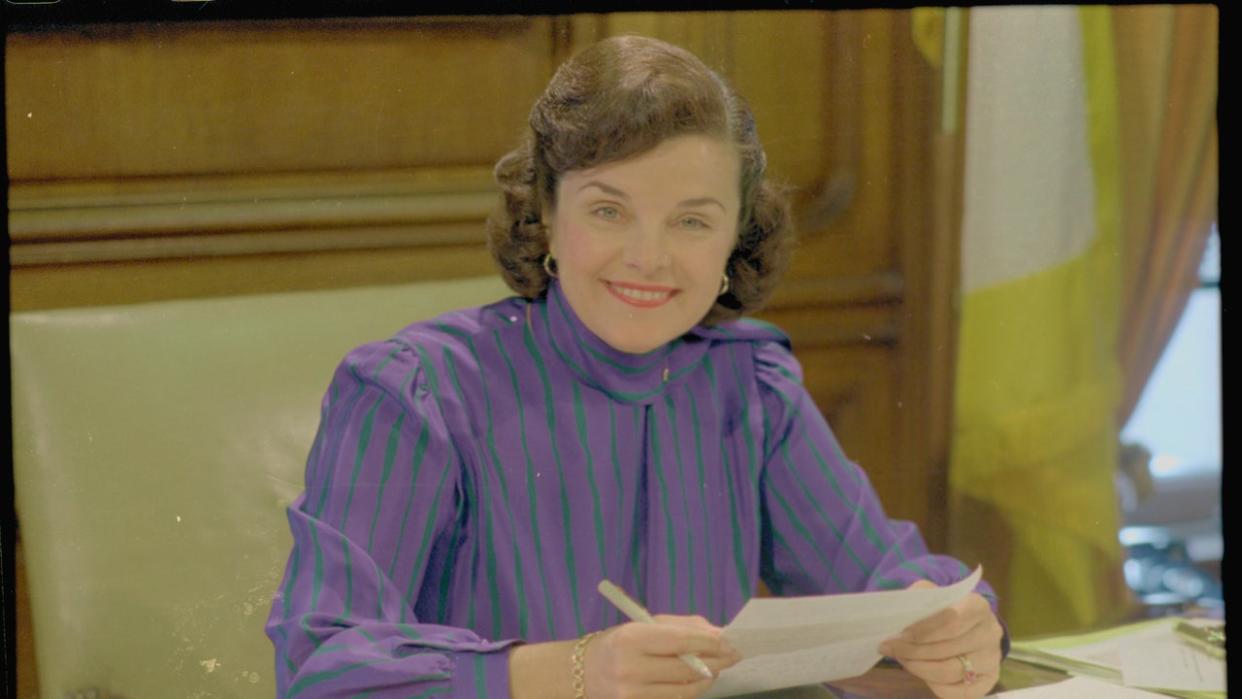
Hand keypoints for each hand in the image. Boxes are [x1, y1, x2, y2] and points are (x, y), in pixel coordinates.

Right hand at [584, 614, 741, 698]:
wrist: (582, 674)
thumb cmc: (618, 644)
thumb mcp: (643, 625)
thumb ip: (681, 627)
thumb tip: (718, 635)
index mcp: (630, 639)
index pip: (680, 642)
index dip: (709, 643)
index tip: (730, 642)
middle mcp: (630, 669)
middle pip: (687, 669)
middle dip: (716, 662)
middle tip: (733, 656)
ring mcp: (632, 695)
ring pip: (685, 690)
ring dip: (708, 679)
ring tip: (717, 669)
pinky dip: (691, 692)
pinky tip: (698, 681)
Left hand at [877, 582, 1003, 698]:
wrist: (969, 625)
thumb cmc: (945, 608)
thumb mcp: (932, 594)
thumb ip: (916, 598)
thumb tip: (896, 614)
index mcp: (978, 606)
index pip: (952, 619)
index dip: (924, 629)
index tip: (899, 634)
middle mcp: (990, 633)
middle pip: (948, 647)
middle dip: (913, 650)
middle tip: (889, 648)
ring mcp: (991, 659)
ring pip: (951, 671)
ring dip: (919, 667)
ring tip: (902, 659)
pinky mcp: (989, 681)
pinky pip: (959, 693)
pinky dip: (934, 686)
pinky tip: (921, 673)